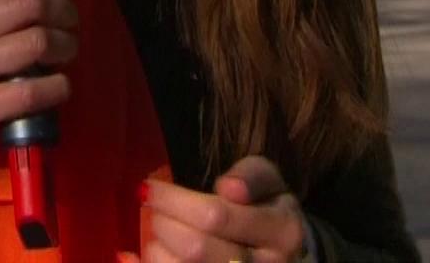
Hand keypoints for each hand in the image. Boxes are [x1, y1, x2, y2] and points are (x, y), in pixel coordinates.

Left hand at [129, 156, 308, 262]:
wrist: (294, 261)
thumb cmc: (271, 214)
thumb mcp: (272, 185)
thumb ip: (252, 176)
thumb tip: (228, 187)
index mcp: (281, 232)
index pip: (216, 216)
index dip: (174, 200)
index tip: (151, 188)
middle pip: (195, 250)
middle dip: (163, 225)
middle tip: (156, 212)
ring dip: (157, 251)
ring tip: (160, 236)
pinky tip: (135, 257)